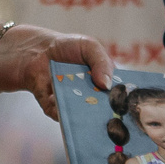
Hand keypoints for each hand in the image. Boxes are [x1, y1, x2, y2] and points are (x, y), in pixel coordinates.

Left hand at [0, 25, 114, 115]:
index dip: (123, 101)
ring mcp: (73, 104)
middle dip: (105, 113)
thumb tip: (106, 85)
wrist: (37, 50)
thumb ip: (101, 62)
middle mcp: (91, 98)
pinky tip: (56, 99)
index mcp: (104, 83)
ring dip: (82, 113)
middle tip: (107, 111)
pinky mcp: (54, 108)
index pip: (118, 96)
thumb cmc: (68, 47)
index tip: (127, 103)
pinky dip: (59, 109)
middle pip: (102, 111)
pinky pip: (59, 114)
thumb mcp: (90, 46)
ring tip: (82, 105)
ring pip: (81, 116)